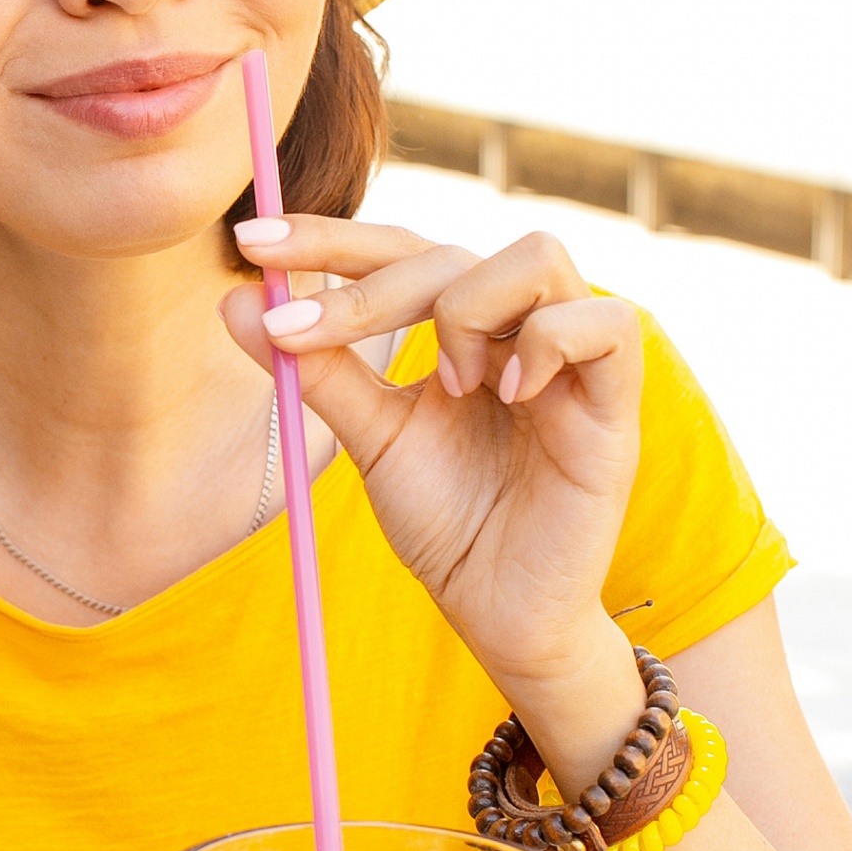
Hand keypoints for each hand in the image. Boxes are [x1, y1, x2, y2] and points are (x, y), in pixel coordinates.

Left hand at [224, 218, 642, 706]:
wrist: (501, 612)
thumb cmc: (448, 524)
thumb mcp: (371, 440)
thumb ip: (316, 370)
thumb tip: (235, 300)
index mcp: (461, 327)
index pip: (398, 249)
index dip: (328, 238)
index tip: (248, 243)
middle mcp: (517, 326)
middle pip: (451, 250)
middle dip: (364, 287)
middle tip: (297, 331)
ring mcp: (570, 358)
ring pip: (538, 256)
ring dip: (466, 310)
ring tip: (444, 385)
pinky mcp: (616, 400)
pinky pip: (605, 322)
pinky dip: (547, 343)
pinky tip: (506, 394)